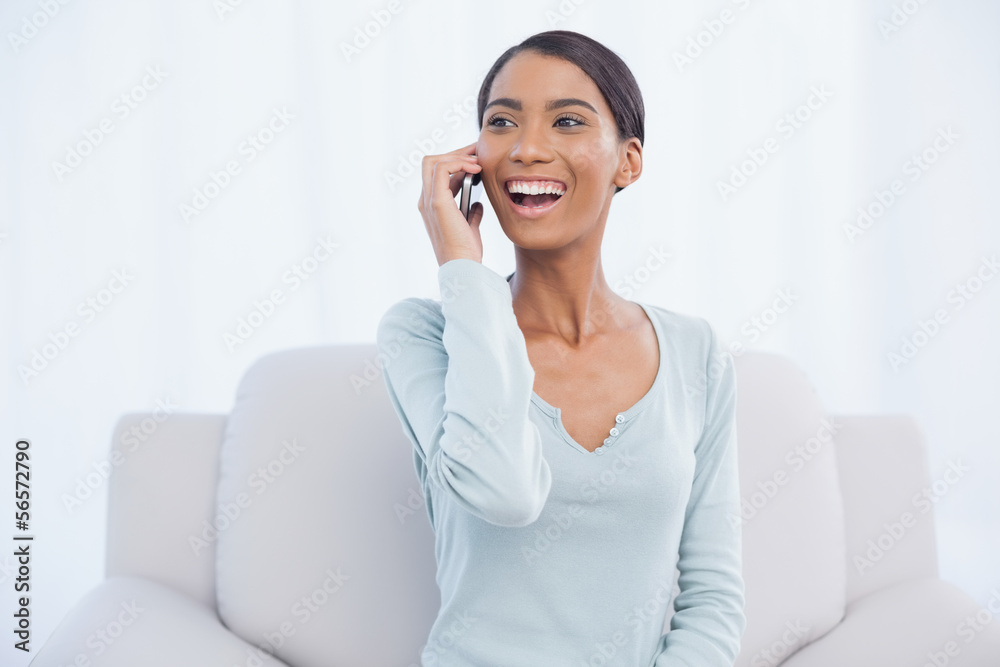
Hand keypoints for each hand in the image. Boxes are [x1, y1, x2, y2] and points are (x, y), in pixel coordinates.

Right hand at [417, 141, 484, 265]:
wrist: (463, 266)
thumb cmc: (466, 252)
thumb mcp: (470, 228)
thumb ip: (471, 214)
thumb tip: (477, 204)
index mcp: (432, 206)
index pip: (438, 174)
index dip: (456, 163)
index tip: (477, 162)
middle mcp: (425, 201)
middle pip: (432, 162)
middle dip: (456, 153)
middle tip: (478, 151)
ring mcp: (429, 200)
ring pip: (434, 161)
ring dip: (458, 156)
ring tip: (479, 160)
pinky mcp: (437, 202)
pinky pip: (442, 169)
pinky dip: (459, 163)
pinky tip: (476, 169)